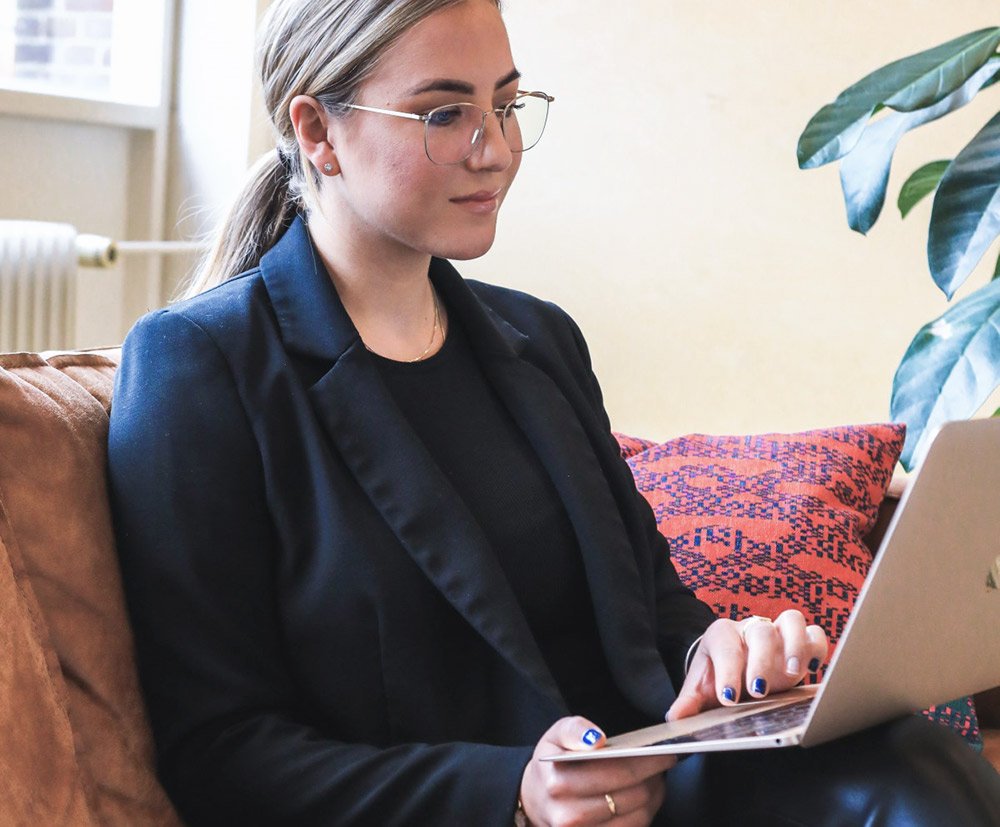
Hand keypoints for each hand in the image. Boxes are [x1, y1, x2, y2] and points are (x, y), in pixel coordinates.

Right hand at [520, 716, 674, 825]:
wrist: (534, 799)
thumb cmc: (552, 764)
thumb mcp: (556, 735)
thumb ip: (575, 730)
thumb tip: (596, 740)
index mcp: (559, 782)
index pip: (617, 772)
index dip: (648, 762)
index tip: (666, 751)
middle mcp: (569, 816)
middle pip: (633, 796)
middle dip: (655, 778)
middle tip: (665, 762)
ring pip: (638, 818)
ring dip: (654, 797)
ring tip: (657, 779)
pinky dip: (644, 814)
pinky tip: (645, 798)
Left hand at [666, 610, 828, 721]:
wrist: (733, 667)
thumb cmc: (718, 677)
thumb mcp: (700, 689)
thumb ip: (689, 703)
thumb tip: (675, 719)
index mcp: (721, 635)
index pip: (725, 645)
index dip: (728, 672)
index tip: (729, 698)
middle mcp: (750, 628)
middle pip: (760, 632)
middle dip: (761, 661)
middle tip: (758, 690)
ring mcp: (778, 632)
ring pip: (792, 620)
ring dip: (796, 646)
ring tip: (793, 674)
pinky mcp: (800, 641)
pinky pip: (815, 632)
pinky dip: (817, 647)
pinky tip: (813, 669)